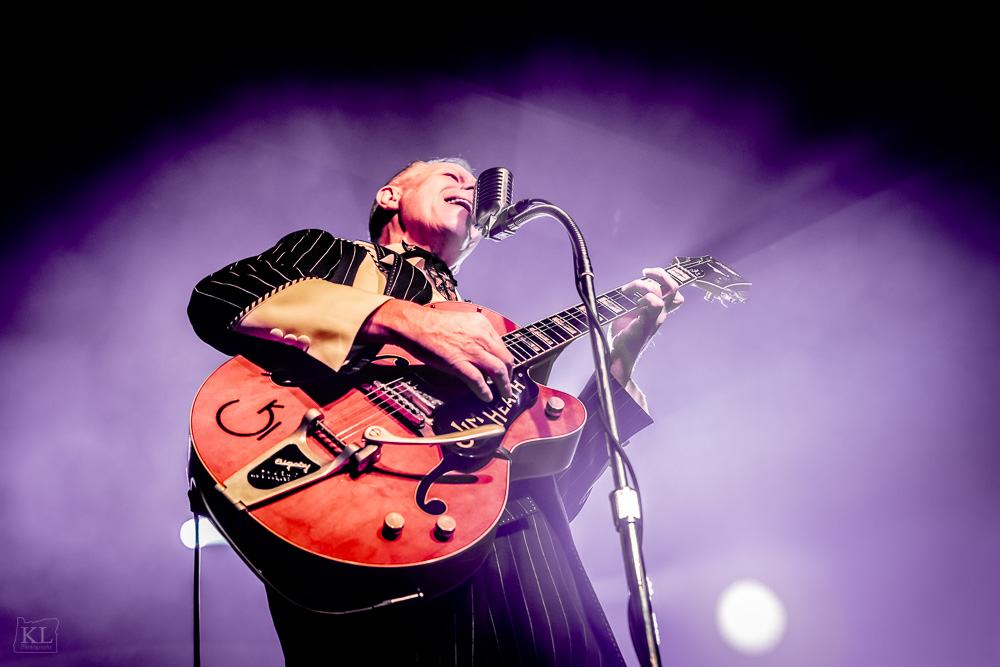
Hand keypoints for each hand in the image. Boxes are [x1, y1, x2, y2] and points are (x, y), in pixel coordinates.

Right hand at [361, 300, 514, 401]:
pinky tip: (487, 397)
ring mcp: (471, 350)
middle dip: (510, 375)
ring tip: (504, 395)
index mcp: (482, 325)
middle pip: (505, 359)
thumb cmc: (431, 324)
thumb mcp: (461, 323)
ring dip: (504, 386)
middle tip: (508, 385)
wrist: (413, 324)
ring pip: (498, 371)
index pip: (502, 346)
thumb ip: (475, 335)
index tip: (506, 369)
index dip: (506, 361)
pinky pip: (479, 381)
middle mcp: (480, 336)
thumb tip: (482, 352)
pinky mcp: (459, 363)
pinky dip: (485, 391)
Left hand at [609, 268, 682, 383]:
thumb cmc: (623, 333)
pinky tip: (632, 303)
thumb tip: (629, 286)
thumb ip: (633, 299)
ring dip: (643, 285)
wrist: (620, 354)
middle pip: (674, 287)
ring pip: (662, 293)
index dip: (664, 277)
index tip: (647, 273)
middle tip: (645, 272)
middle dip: (660, 274)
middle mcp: (660, 313)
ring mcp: (656, 318)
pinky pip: (655, 304)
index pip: (673, 291)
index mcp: (658, 309)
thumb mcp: (629, 311)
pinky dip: (645, 298)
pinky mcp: (648, 323)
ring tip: (627, 291)